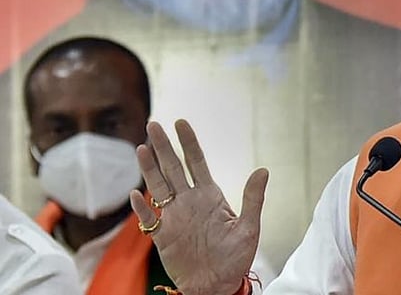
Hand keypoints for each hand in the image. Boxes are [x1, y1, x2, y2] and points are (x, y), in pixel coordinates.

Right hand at [130, 120, 268, 294]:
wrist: (218, 285)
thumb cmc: (236, 258)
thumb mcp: (249, 228)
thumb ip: (253, 199)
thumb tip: (263, 169)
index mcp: (210, 196)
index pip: (197, 162)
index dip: (189, 142)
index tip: (181, 122)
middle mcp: (189, 202)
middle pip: (173, 168)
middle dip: (164, 147)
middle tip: (154, 124)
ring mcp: (174, 218)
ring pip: (158, 187)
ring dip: (149, 169)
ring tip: (142, 148)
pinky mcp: (163, 237)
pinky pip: (149, 220)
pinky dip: (142, 209)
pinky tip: (136, 195)